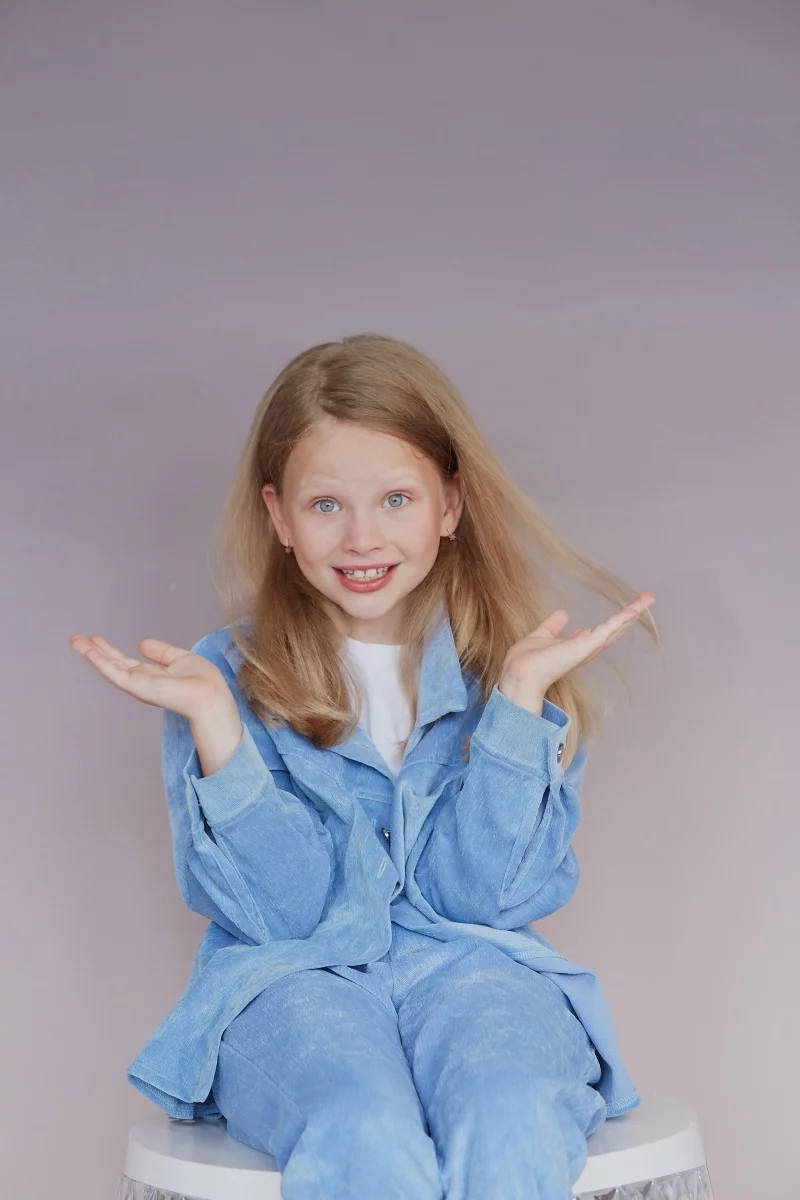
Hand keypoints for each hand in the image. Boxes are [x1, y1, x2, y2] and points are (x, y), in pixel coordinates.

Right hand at [68, 633, 232, 722]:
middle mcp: (141, 682)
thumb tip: (141, 643)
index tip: (95, 638)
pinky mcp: (138, 688)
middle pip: (112, 665)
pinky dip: (101, 663)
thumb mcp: (180, 658)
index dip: (109, 651)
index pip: (124, 662)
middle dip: (94, 652)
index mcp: (151, 676)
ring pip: (109, 669)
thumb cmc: (202, 681)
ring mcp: (138, 686)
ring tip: (76, 642)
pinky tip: (90, 653)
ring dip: (91, 655)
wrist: (210, 694)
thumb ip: (161, 652)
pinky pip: (115, 674)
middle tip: (75, 639)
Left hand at [499, 591, 655, 705]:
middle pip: (614, 629)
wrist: (520, 674)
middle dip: (631, 614)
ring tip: (648, 598)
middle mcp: (586, 649)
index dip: (615, 621)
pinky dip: (621, 619)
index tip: (628, 610)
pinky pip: (607, 629)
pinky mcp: (586, 646)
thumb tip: (563, 612)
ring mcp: (588, 648)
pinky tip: (634, 609)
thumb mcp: (542, 636)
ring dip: (632, 612)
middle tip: (647, 598)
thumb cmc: (526, 661)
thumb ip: (553, 626)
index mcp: (577, 647)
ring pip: (615, 627)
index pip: (601, 632)